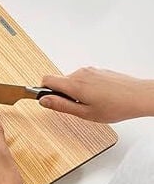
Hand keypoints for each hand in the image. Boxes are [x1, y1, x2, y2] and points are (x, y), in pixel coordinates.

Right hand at [39, 67, 153, 122]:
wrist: (139, 96)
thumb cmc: (116, 106)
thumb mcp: (85, 113)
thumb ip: (61, 106)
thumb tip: (44, 101)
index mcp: (74, 84)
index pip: (46, 80)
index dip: (43, 90)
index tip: (47, 99)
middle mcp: (80, 73)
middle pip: (59, 81)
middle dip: (61, 93)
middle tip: (75, 106)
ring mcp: (90, 70)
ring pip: (71, 80)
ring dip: (74, 91)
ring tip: (89, 103)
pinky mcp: (97, 70)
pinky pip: (82, 78)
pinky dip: (84, 87)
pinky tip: (97, 97)